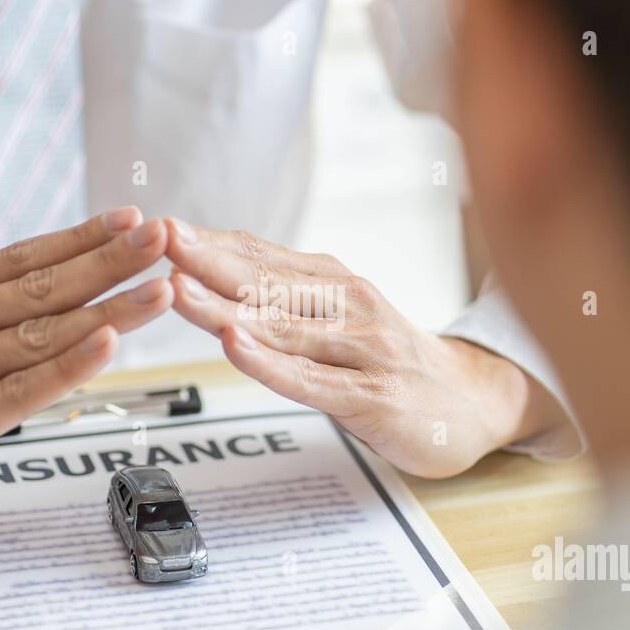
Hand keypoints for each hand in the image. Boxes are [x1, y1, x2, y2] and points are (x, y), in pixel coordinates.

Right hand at [0, 209, 171, 541]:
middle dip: (108, 262)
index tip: (131, 220)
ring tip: (159, 289)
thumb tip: (48, 297)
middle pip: (36, 289)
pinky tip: (106, 344)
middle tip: (163, 238)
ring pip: (35, 336)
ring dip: (107, 310)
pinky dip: (65, 367)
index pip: (18, 260)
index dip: (78, 238)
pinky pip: (14, 393)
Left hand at [164, 220, 565, 477]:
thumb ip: (285, 299)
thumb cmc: (390, 362)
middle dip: (207, 261)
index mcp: (335, 284)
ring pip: (284, 326)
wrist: (473, 402)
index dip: (209, 243)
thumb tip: (213, 270)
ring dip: (226, 307)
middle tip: (156, 240)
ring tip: (178, 290)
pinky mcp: (374, 396)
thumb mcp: (340, 319)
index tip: (157, 226)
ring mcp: (364, 349)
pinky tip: (237, 346)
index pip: (262, 258)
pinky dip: (271, 363)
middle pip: (267, 283)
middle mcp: (350, 305)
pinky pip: (312, 379)